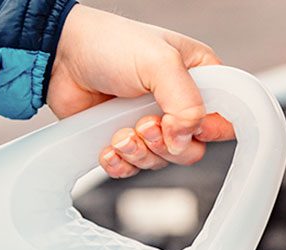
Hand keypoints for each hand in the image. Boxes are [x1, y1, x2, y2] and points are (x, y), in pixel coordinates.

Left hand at [48, 5, 235, 177]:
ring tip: (120, 131)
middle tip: (144, 125)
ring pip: (162, 162)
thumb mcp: (160, 62)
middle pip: (192, 150)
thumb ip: (186, 102)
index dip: (210, 131)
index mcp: (198, 78)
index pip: (225, 118)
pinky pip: (132, 170)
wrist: (61, 55)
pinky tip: (108, 145)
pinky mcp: (124, 140)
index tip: (192, 128)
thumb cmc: (111, 44)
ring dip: (139, 153)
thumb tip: (185, 140)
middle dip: (165, 145)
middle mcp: (177, 104)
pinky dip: (120, 164)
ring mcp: (149, 124)